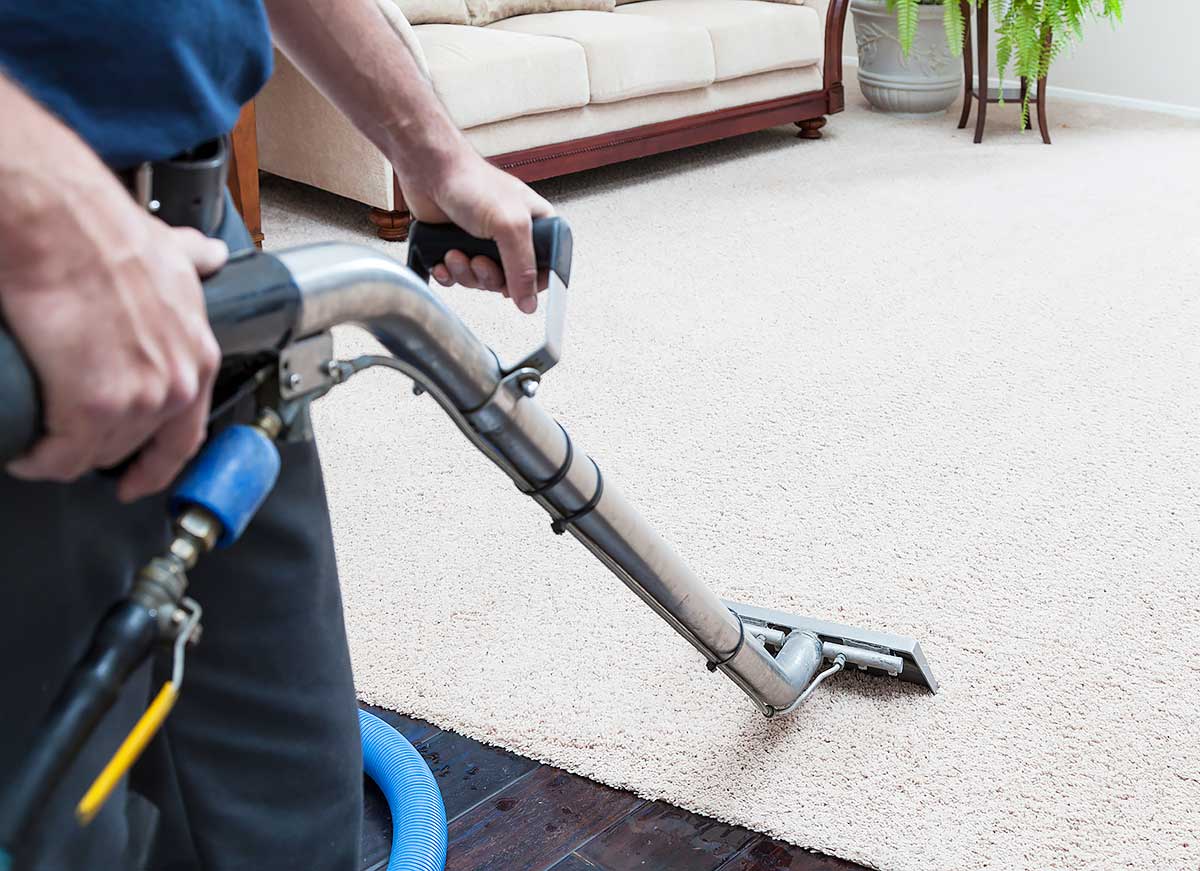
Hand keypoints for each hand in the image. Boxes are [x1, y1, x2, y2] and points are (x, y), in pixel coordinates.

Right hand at [1, 213, 224, 502]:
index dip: (156, 465)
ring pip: (94, 454)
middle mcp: (176, 385)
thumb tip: (207, 255)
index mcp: (197, 357)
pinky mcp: (91, 408)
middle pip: (133, 447)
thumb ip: (192, 260)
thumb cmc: (104, 233)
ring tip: (40, 439)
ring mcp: (137, 401)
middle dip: (97, 447)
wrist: (59, 223)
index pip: (185, 437)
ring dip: (64, 454)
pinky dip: (38, 459)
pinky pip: (60, 457)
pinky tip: (25, 451)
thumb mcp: (170, 252)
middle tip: (66, 438)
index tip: (137, 480)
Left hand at [402, 150, 552, 313]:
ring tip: (456, 252)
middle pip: (511, 281)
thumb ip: (523, 267)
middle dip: (489, 277)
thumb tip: (529, 302)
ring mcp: (485, 243)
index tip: (515, 287)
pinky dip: (449, 273)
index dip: (531, 284)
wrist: (429, 171)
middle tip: (479, 260)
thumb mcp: (510, 226)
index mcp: (536, 226)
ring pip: (482, 281)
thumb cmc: (471, 182)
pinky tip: (444, 258)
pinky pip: (458, 278)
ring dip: (466, 273)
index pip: (546, 269)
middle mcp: (512, 236)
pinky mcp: (459, 248)